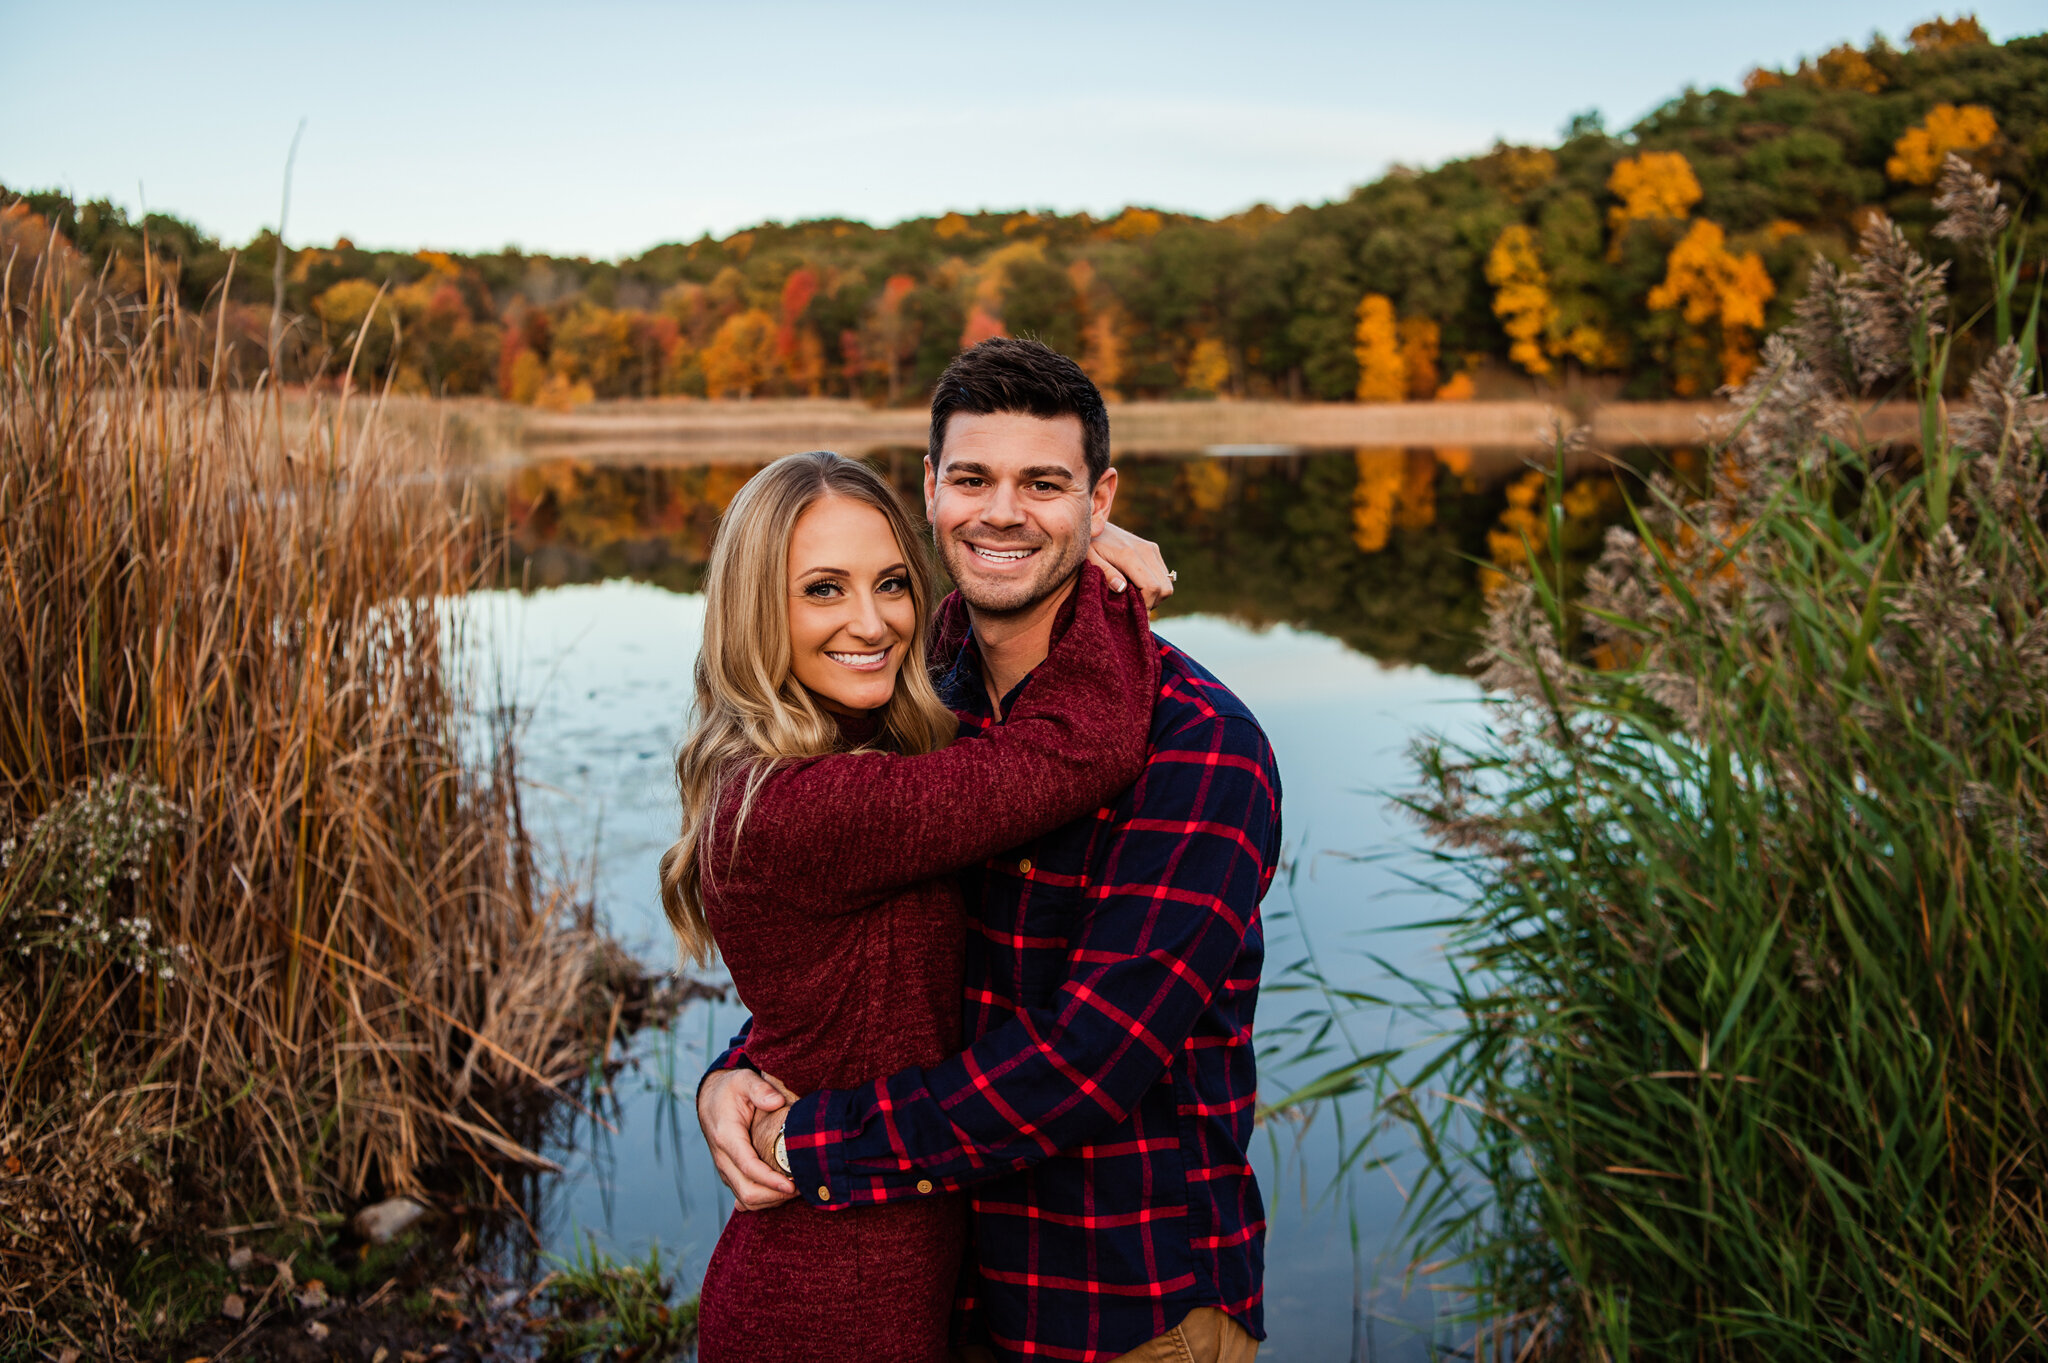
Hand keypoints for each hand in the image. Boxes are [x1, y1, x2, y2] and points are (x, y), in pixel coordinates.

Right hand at [698, 1068, 797, 1209]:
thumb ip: (760, 1089)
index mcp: (726, 1137)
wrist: (710, 1098)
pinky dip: (764, 1200)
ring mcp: (725, 1168)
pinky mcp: (730, 1173)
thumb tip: (777, 1102)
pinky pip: (745, 1196)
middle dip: (775, 1196)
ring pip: (746, 1198)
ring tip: (797, 1190)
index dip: (771, 1180)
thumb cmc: (730, 1089)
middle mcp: (722, 1158)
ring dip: (772, 1200)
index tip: (792, 1185)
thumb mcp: (744, 1080)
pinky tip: (782, 1194)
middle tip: (802, 1187)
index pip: (748, 1167)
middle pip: (747, 1191)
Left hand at [1088, 521, 1174, 608]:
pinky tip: (1137, 588)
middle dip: (1152, 603)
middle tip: (1134, 610)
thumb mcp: (1089, 560)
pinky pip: (1164, 576)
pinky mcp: (1153, 549)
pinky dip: (1155, 586)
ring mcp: (1151, 548)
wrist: (1092, 524)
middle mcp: (1146, 550)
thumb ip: (1105, 573)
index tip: (1134, 616)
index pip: (1151, 587)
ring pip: (1167, 583)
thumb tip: (1122, 588)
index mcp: (1129, 555)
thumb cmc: (1088, 546)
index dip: (1146, 606)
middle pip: (1164, 588)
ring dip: (1155, 596)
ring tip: (1134, 599)